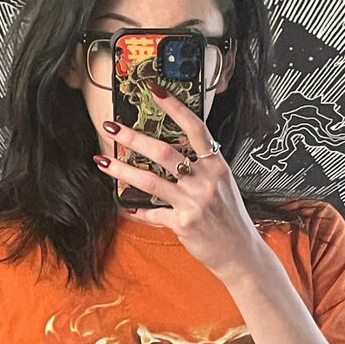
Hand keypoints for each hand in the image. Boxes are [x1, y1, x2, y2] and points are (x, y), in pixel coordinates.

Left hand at [93, 80, 267, 281]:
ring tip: (103, 161)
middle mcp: (205, 181)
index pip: (195, 128)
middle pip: (164, 152)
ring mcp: (193, 202)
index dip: (174, 107)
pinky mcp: (183, 223)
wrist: (241, 252)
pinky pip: (153, 213)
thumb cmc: (230, 219)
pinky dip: (137, 210)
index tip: (155, 90)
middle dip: (133, 137)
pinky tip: (124, 206)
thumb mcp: (223, 186)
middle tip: (112, 127)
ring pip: (150, 180)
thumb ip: (202, 168)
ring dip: (123, 170)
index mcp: (216, 166)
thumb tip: (173, 154)